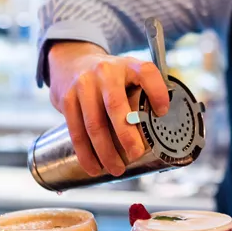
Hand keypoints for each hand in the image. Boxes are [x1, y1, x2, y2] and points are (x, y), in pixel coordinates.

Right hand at [47, 41, 169, 176]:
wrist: (72, 61)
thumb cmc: (109, 76)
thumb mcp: (129, 72)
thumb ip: (145, 90)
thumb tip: (165, 122)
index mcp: (127, 65)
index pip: (146, 73)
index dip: (157, 92)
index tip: (163, 112)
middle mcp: (104, 73)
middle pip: (116, 106)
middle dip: (127, 135)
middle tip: (135, 154)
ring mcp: (83, 85)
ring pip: (94, 124)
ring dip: (105, 151)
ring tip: (116, 169)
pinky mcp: (66, 100)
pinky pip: (76, 131)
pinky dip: (85, 153)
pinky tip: (94, 167)